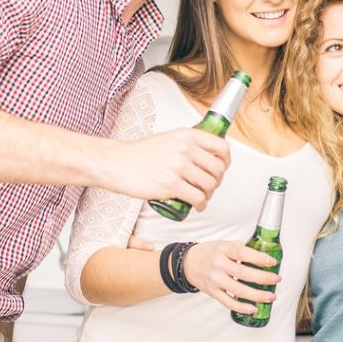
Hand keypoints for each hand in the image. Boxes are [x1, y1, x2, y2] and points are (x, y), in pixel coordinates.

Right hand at [99, 128, 229, 208]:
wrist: (116, 163)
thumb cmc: (139, 154)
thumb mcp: (168, 138)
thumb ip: (187, 143)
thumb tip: (207, 153)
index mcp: (187, 135)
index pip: (222, 147)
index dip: (225, 161)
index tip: (221, 168)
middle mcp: (185, 149)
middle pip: (218, 169)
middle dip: (217, 181)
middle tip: (209, 186)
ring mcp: (178, 167)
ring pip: (209, 185)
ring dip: (209, 195)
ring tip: (201, 197)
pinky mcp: (170, 185)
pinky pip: (197, 198)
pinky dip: (201, 205)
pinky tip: (197, 206)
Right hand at [183, 240, 279, 313]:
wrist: (188, 263)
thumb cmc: (210, 253)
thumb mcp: (224, 244)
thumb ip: (241, 250)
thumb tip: (264, 257)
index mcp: (223, 249)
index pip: (242, 253)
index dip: (258, 258)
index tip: (272, 262)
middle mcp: (218, 264)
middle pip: (243, 273)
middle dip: (263, 278)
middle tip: (277, 279)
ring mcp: (215, 280)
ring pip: (238, 290)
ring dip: (257, 295)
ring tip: (271, 296)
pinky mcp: (213, 292)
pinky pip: (228, 302)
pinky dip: (242, 307)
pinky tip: (253, 308)